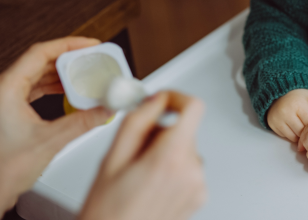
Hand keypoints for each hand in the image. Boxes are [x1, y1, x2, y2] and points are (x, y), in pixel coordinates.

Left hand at [0, 37, 112, 219]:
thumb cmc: (1, 172)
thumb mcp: (52, 141)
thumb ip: (84, 121)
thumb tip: (105, 108)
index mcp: (4, 90)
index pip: (40, 53)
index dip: (69, 45)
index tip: (90, 44)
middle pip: (37, 62)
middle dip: (67, 60)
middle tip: (91, 60)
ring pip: (32, 76)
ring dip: (58, 75)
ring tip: (83, 76)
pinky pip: (26, 90)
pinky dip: (48, 88)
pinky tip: (65, 93)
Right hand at [79, 91, 206, 219]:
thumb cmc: (107, 212)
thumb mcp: (112, 159)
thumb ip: (137, 121)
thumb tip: (156, 99)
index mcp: (170, 159)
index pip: (194, 108)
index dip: (176, 98)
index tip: (162, 102)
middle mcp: (191, 172)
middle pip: (185, 130)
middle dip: (162, 133)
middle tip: (134, 153)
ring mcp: (198, 186)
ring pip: (186, 149)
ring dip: (166, 152)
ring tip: (140, 175)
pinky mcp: (199, 197)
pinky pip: (188, 168)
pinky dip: (173, 169)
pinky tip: (151, 187)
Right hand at [266, 89, 307, 142]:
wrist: (281, 91)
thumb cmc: (300, 97)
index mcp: (299, 104)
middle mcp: (286, 112)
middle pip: (303, 132)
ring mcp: (278, 119)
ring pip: (294, 137)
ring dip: (300, 134)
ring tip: (301, 125)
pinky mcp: (273, 124)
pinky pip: (286, 137)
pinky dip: (291, 134)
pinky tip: (293, 126)